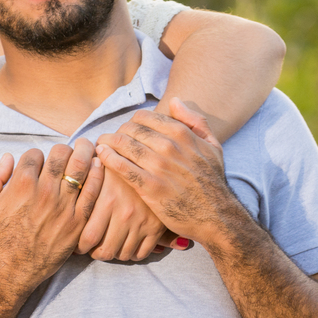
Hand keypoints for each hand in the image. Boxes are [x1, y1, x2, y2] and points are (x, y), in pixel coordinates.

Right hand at [0, 140, 104, 290]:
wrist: (6, 271)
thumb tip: (8, 158)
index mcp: (21, 183)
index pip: (35, 154)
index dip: (36, 156)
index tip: (39, 162)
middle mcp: (44, 191)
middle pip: (61, 154)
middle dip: (64, 148)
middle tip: (68, 149)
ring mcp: (63, 206)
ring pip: (80, 167)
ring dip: (85, 154)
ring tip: (88, 148)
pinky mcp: (76, 222)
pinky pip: (92, 193)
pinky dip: (97, 176)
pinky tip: (98, 168)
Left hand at [77, 170, 170, 260]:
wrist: (158, 161)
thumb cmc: (125, 161)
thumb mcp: (104, 163)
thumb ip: (86, 177)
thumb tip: (68, 181)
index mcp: (107, 201)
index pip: (88, 238)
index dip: (80, 246)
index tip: (77, 244)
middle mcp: (124, 215)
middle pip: (105, 251)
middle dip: (95, 254)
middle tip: (92, 248)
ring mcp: (142, 223)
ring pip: (123, 255)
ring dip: (114, 254)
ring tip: (108, 245)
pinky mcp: (156, 227)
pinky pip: (141, 253)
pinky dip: (132, 254)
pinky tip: (126, 245)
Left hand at [95, 99, 229, 243]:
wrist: (216, 216)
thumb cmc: (212, 182)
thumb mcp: (213, 146)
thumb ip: (195, 121)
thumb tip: (174, 101)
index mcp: (182, 134)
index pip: (144, 117)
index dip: (131, 122)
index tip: (127, 130)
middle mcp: (169, 146)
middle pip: (130, 129)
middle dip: (117, 132)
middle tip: (111, 139)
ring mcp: (159, 167)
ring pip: (123, 144)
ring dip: (107, 142)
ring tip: (101, 145)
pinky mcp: (149, 187)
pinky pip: (121, 167)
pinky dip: (108, 158)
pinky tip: (101, 156)